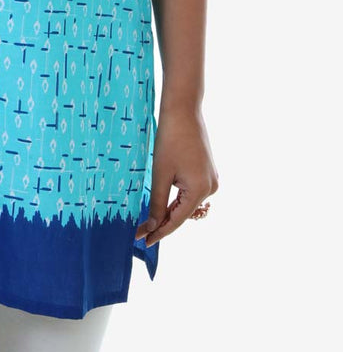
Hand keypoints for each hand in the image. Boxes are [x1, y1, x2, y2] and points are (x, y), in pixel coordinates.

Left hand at [135, 101, 218, 246]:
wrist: (183, 110)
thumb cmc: (170, 139)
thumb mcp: (160, 173)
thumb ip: (157, 202)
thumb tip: (153, 226)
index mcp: (200, 190)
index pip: (177, 220)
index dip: (159, 233)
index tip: (142, 242)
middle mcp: (211, 188)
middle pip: (183, 214)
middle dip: (162, 223)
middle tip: (141, 232)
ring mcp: (211, 180)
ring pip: (187, 204)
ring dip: (170, 212)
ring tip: (149, 221)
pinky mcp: (207, 172)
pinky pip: (191, 193)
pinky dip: (177, 200)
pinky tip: (163, 204)